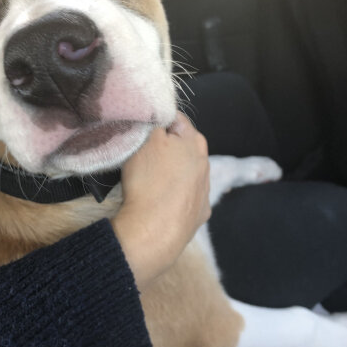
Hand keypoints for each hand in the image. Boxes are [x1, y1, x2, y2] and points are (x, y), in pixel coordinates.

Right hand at [112, 113, 210, 289]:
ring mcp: (204, 191)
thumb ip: (154, 121)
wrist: (154, 231)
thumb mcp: (145, 139)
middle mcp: (205, 164)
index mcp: (194, 141)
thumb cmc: (148, 180)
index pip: (176, 119)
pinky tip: (159, 202)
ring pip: (185, 173)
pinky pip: (185, 198)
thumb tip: (158, 114)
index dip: (156, 122)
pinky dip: (174, 196)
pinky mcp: (199, 214)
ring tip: (148, 182)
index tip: (141, 131)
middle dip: (165, 148)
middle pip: (182, 147)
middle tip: (141, 155)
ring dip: (171, 173)